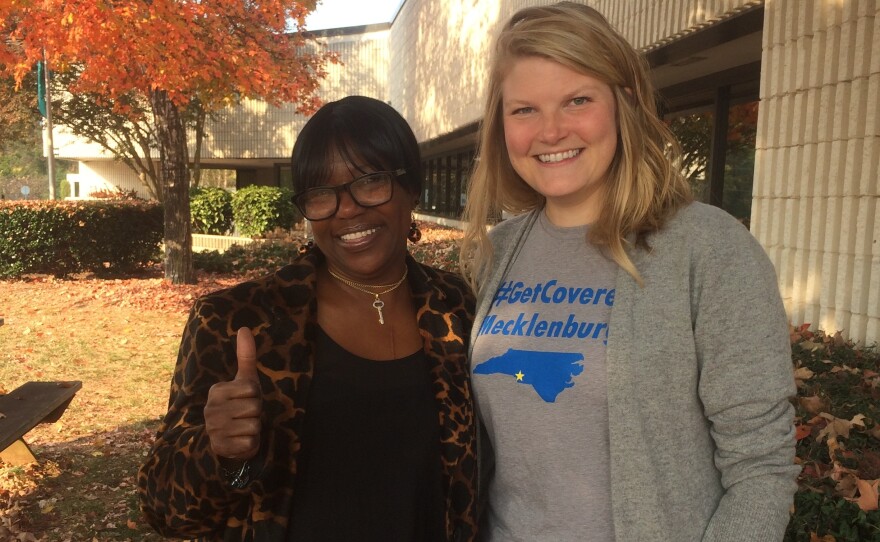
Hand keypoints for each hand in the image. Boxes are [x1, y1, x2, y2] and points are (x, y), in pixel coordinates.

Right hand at [205, 327, 262, 459]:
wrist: (230, 438)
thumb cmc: (241, 404)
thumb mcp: (245, 380)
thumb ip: (246, 356)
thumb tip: (244, 328)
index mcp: (216, 391)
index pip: (252, 389)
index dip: (256, 396)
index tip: (247, 400)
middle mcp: (211, 409)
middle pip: (254, 407)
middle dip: (256, 413)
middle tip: (246, 415)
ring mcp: (214, 429)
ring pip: (253, 425)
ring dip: (254, 428)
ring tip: (244, 427)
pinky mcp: (220, 447)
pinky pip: (250, 442)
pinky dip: (251, 443)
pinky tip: (241, 440)